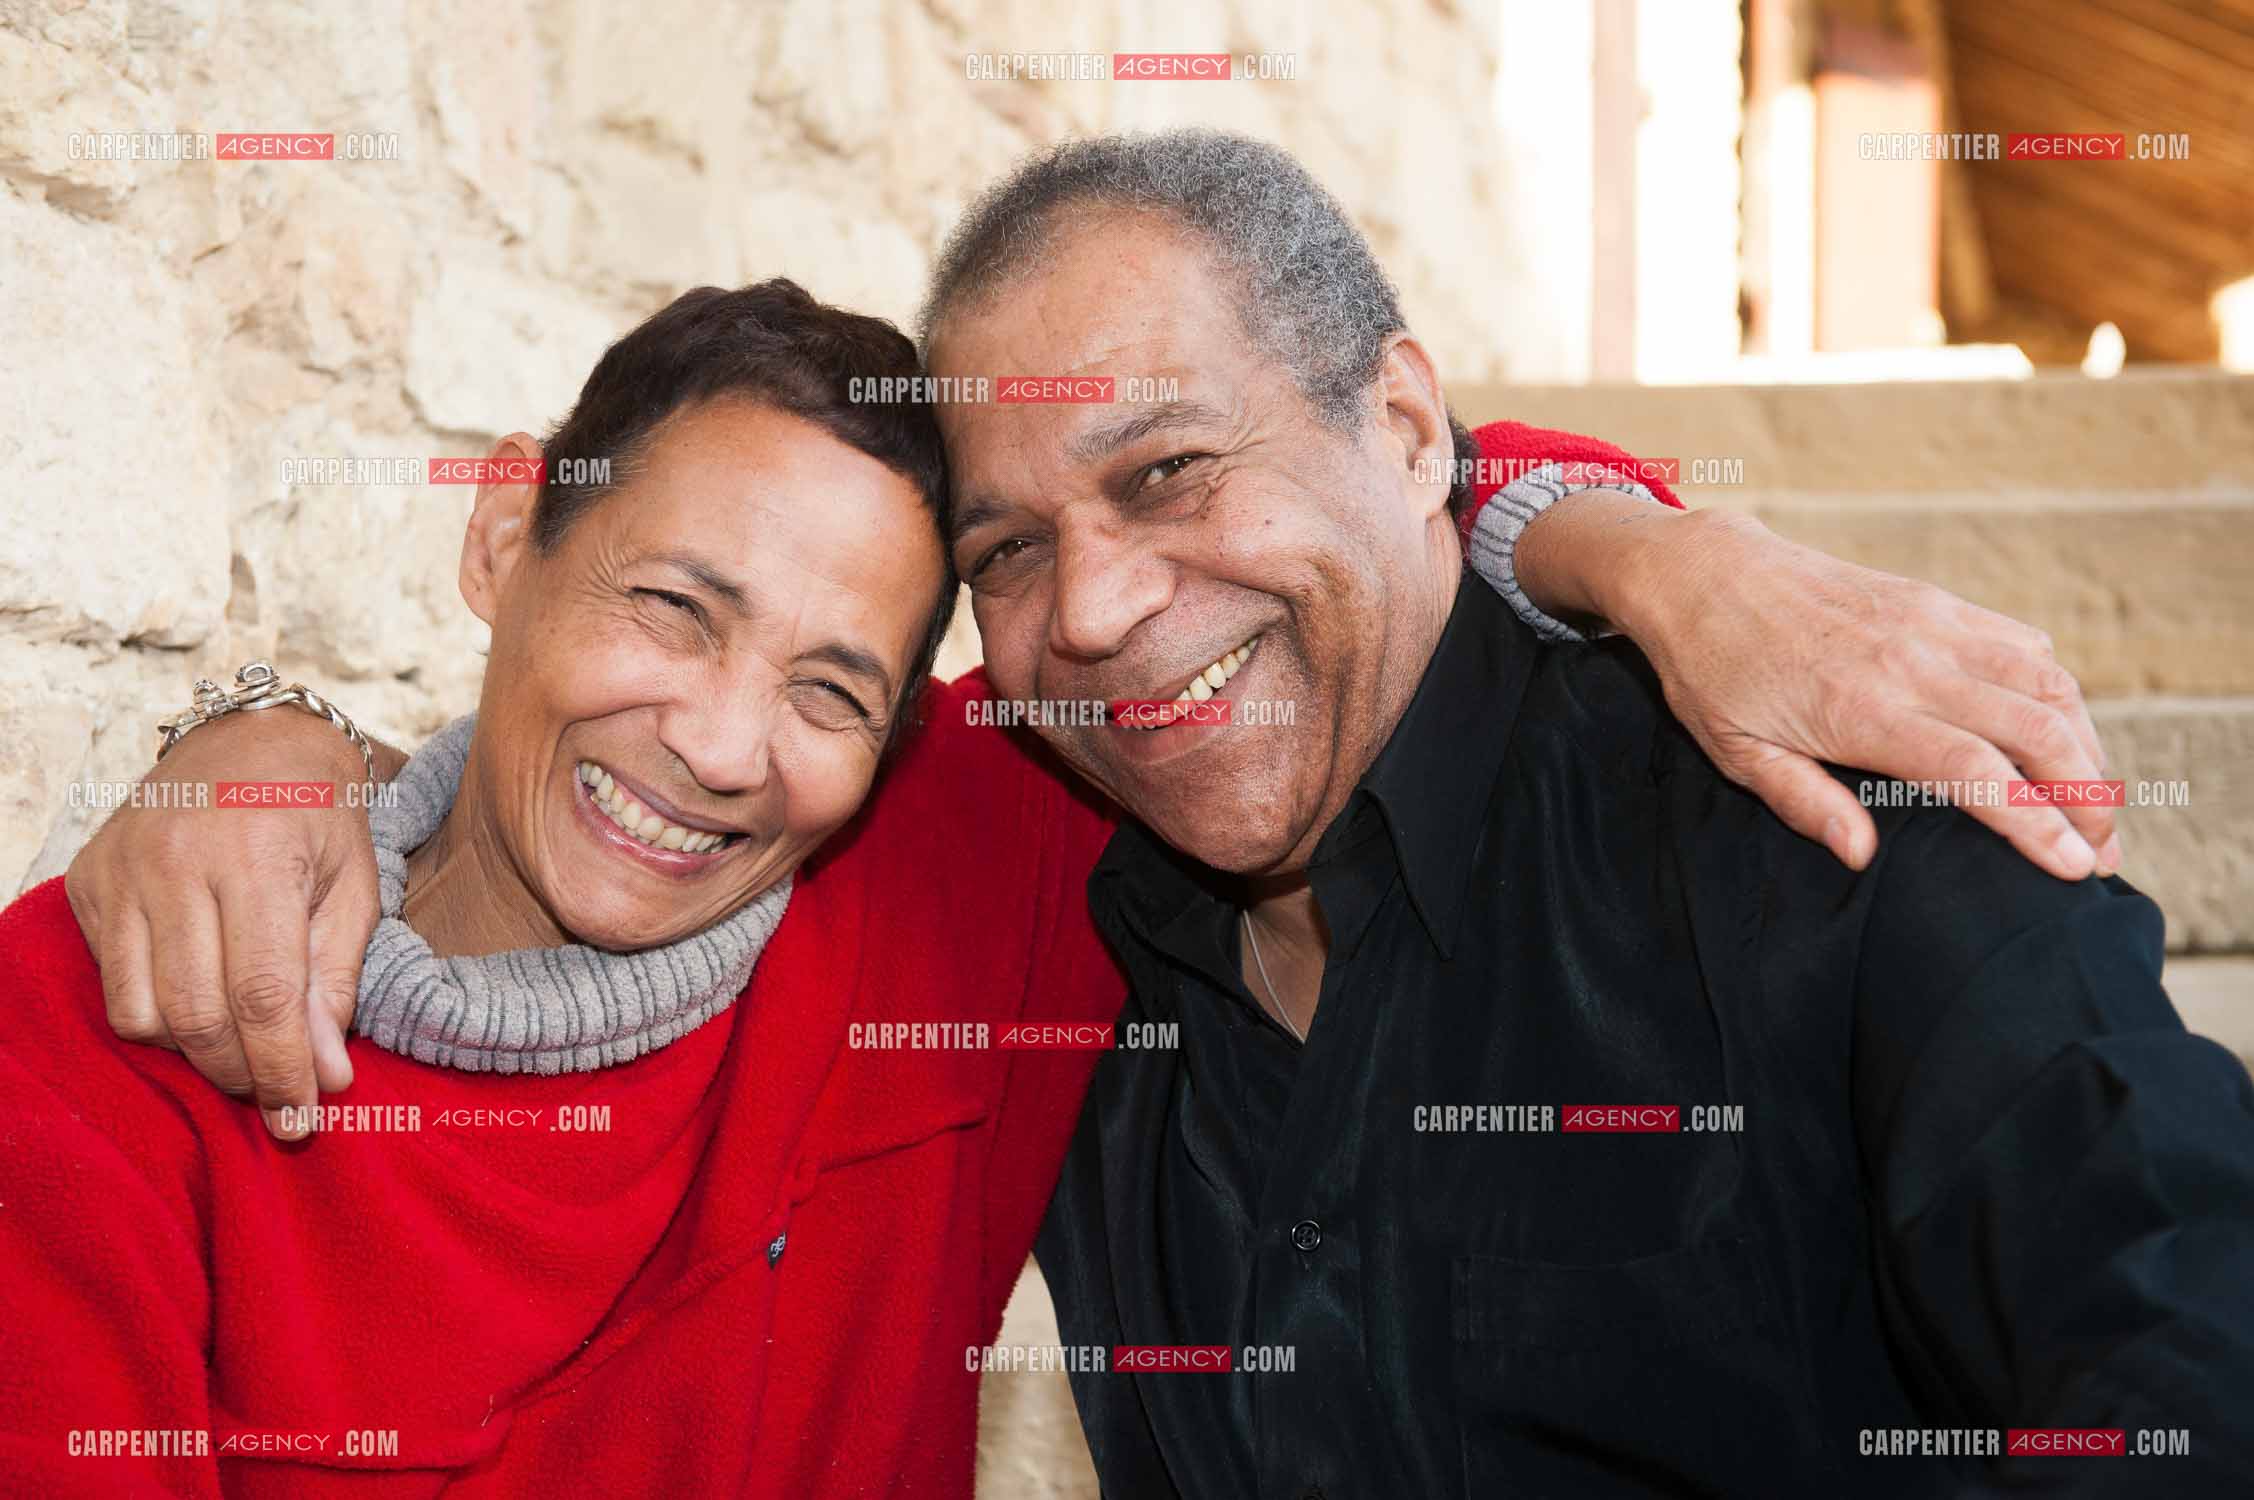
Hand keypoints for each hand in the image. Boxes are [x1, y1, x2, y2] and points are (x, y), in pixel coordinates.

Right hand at [61, 709, 383, 1137]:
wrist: (251, 736)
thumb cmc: (318, 814)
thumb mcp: (354, 887)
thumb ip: (335, 981)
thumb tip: (325, 1076)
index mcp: (256, 857)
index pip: (262, 994)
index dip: (281, 1069)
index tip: (301, 1118)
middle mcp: (176, 862)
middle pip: (198, 1014)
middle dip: (241, 1074)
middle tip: (278, 1097)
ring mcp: (123, 871)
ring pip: (143, 1012)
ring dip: (196, 1055)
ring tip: (244, 1051)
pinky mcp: (88, 881)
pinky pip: (114, 985)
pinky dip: (156, 1018)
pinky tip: (200, 1005)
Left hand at [1606, 507, 2116, 881]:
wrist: (1704, 572)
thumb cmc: (1711, 670)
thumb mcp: (1735, 750)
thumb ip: (1802, 803)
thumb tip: (1861, 856)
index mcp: (1861, 710)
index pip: (1976, 772)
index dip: (2037, 823)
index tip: (2076, 868)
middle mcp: (1910, 662)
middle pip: (2036, 729)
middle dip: (2087, 795)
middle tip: (2102, 851)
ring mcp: (1930, 623)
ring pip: (2046, 682)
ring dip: (2087, 744)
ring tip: (2096, 802)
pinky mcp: (1935, 601)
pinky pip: (2022, 644)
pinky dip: (2058, 692)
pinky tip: (2063, 733)